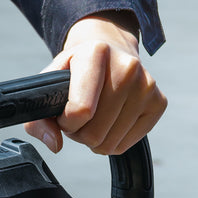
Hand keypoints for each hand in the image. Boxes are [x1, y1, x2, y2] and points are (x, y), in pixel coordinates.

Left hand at [23, 13, 165, 154]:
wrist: (109, 52)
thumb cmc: (75, 72)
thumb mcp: (48, 85)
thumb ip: (38, 119)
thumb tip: (55, 144)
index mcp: (96, 53)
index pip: (81, 110)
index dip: (65, 123)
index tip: (63, 114)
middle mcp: (127, 66)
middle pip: (95, 132)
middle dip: (79, 133)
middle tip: (79, 117)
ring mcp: (146, 85)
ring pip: (110, 142)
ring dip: (95, 138)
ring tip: (93, 118)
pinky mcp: (159, 102)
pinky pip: (127, 144)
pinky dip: (113, 141)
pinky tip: (110, 122)